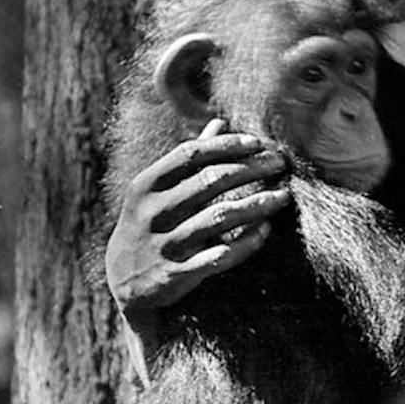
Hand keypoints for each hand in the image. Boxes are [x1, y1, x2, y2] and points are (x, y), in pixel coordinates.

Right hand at [104, 120, 290, 314]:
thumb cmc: (148, 225)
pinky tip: (265, 231)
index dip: (226, 146)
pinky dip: (246, 244)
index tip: (258, 143)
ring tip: (282, 197)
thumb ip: (189, 159)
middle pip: (209, 181)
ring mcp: (165, 244)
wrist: (122, 280)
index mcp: (146, 185)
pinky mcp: (177, 275)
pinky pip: (220, 257)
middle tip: (279, 164)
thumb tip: (219, 122)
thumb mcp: (157, 191)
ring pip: (219, 218)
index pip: (190, 154)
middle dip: (250, 169)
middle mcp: (154, 212)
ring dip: (255, 205)